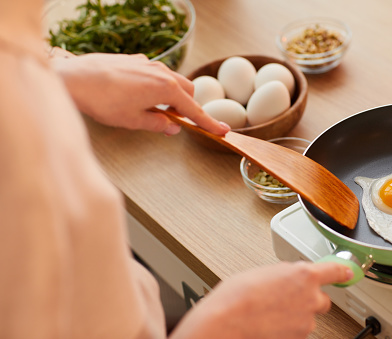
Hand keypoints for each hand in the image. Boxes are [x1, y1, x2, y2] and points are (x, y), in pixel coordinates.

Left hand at [50, 51, 229, 135]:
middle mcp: (162, 73)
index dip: (209, 123)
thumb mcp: (134, 121)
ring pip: (173, 80)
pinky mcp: (136, 60)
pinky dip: (157, 86)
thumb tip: (172, 127)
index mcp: (166, 89)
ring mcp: (149, 64)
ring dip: (172, 96)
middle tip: (174, 121)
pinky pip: (156, 73)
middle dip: (187, 107)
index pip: (194, 110)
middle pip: (188, 91)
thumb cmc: (103, 101)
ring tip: (152, 109)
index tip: (223, 131)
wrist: (75, 78)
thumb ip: (158, 124)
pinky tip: (138, 95)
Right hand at [170, 261, 352, 338]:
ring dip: (295, 316)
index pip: (333, 271)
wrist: (226, 323)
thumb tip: (287, 279)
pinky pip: (296, 332)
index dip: (342, 271)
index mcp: (303, 275)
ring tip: (270, 313)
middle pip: (322, 300)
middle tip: (288, 299)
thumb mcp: (263, 273)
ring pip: (307, 318)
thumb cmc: (237, 296)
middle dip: (309, 299)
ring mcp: (305, 322)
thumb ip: (284, 275)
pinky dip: (286, 329)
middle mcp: (310, 298)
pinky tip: (268, 324)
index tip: (348, 272)